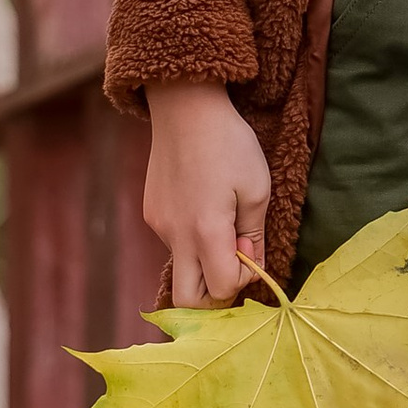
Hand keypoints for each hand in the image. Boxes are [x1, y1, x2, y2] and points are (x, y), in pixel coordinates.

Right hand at [143, 81, 273, 306]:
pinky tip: (203, 205)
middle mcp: (175, 235)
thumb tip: (251, 264)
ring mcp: (158, 225)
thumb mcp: (257, 188)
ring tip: (223, 223)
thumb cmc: (229, 144)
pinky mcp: (151, 212)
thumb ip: (254, 235)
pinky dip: (191, 240)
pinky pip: (172, 242)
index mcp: (205, 231)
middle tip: (233, 268)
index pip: (221, 289)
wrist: (185, 107)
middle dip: (213, 297)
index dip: (242, 280)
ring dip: (203, 262)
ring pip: (181, 267)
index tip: (251, 250)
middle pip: (187, 301)